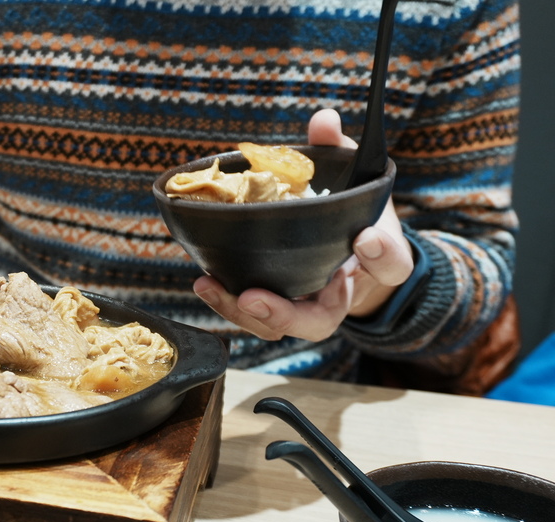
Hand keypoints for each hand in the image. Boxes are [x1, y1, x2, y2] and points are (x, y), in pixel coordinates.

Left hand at [192, 109, 414, 341]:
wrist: (346, 249)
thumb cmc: (349, 211)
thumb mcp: (351, 176)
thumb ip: (338, 151)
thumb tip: (323, 121)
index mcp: (376, 261)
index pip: (392, 265)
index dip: (382, 255)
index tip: (366, 237)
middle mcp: (340, 294)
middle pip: (320, 321)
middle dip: (285, 312)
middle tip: (255, 296)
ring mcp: (306, 305)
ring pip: (280, 326)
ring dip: (243, 312)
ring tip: (212, 286)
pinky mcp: (275, 306)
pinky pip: (254, 315)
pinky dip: (227, 302)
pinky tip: (204, 282)